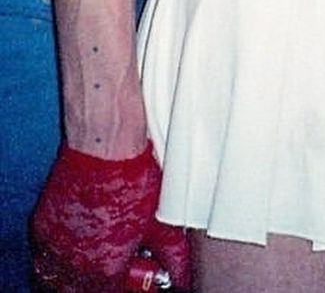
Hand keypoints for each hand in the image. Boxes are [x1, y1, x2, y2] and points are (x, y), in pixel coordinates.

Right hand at [32, 142, 190, 291]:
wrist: (104, 145)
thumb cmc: (132, 176)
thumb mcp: (161, 220)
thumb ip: (170, 253)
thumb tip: (182, 272)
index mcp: (104, 268)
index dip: (127, 283)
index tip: (134, 273)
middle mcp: (73, 264)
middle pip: (82, 290)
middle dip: (100, 282)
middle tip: (117, 265)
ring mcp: (53, 247)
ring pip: (59, 279)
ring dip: (77, 273)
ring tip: (97, 254)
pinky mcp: (42, 228)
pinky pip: (46, 257)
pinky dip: (61, 256)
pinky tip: (81, 240)